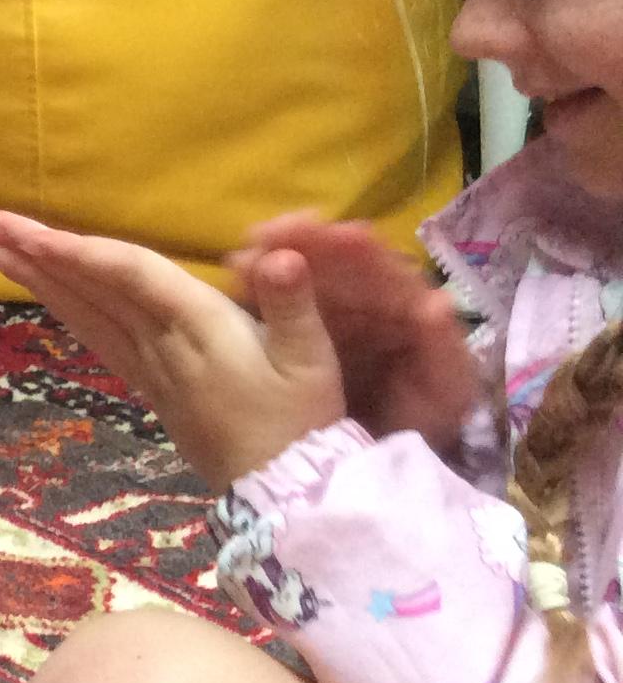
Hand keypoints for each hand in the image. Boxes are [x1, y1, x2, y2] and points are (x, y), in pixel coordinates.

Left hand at [0, 211, 344, 489]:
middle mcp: (162, 344)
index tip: (33, 233)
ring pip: (87, 316)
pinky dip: (70, 315)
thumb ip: (292, 303)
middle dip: (42, 257)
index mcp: (199, 326)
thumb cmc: (303, 419)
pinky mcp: (151, 388)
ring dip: (43, 282)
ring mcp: (151, 368)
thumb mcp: (312, 359)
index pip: (129, 278)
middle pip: (94, 292)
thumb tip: (279, 254)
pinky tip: (49, 299)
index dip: (81, 253)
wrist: (283, 491)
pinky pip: (99, 341)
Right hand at [230, 212, 475, 449]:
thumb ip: (442, 346)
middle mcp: (364, 301)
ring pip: (299, 280)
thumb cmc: (425, 415)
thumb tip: (434, 302)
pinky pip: (276, 306)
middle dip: (299, 244)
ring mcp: (329, 316)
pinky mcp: (299, 335)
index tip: (326, 231)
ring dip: (270, 263)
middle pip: (331, 263)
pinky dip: (255, 291)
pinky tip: (235, 281)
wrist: (392, 451)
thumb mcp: (446, 387)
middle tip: (263, 234)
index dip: (353, 247)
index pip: (377, 266)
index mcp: (403, 305)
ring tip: (241, 257)